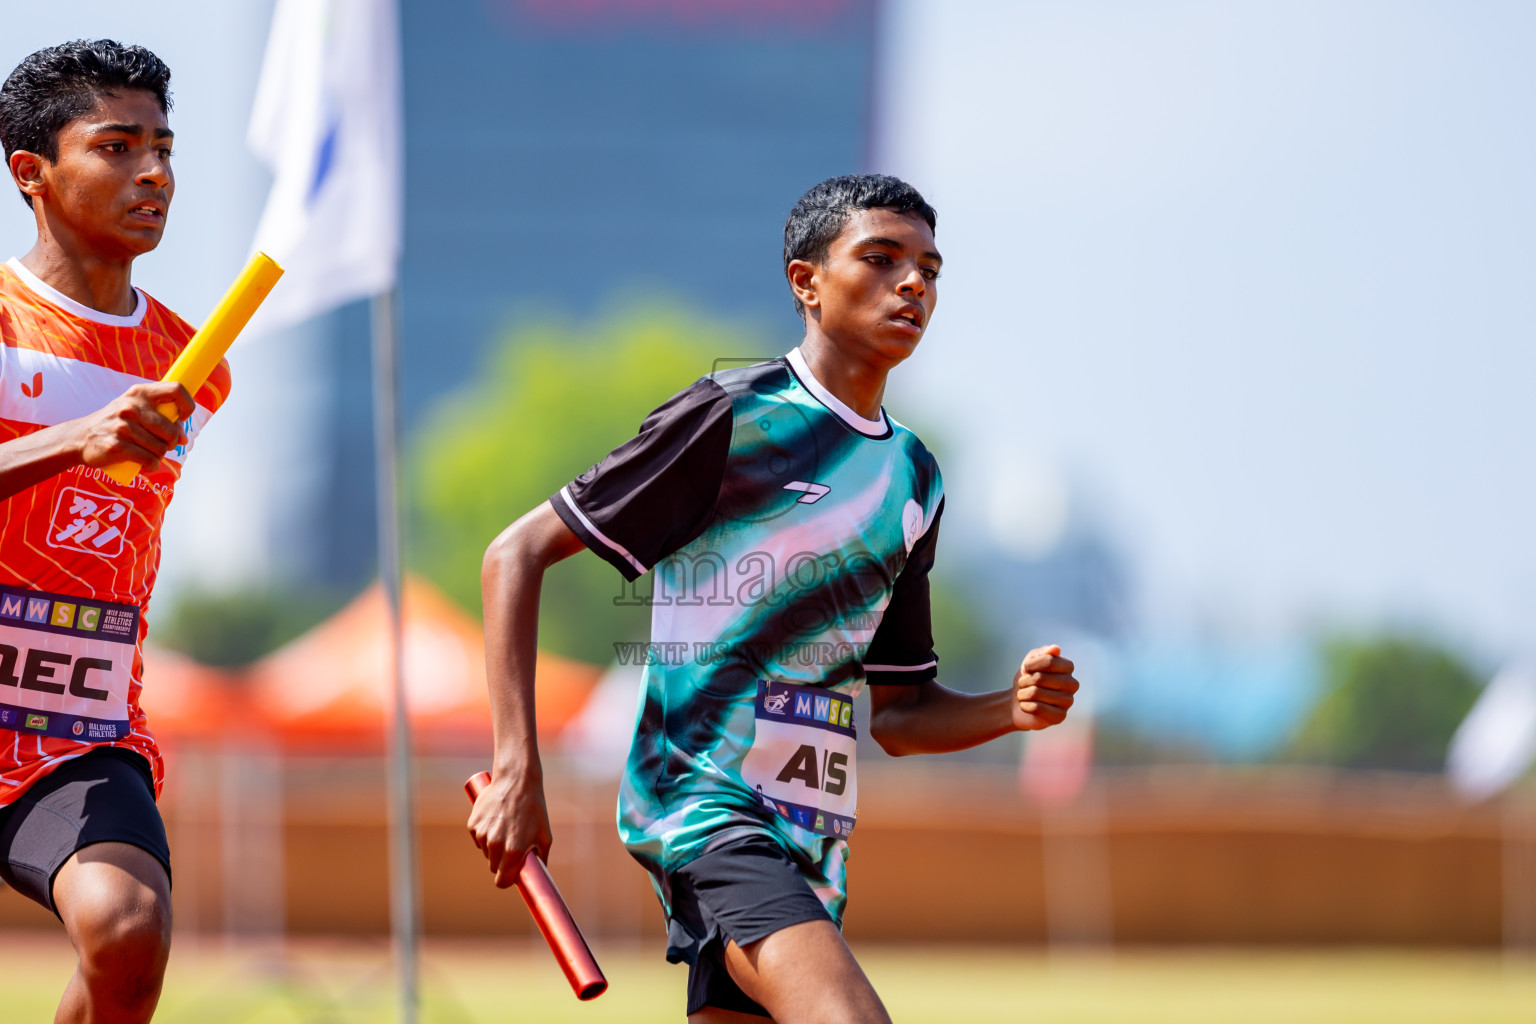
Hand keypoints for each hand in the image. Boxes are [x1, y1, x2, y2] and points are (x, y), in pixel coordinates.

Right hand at [74, 382, 192, 473]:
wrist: (79, 437)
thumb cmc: (116, 424)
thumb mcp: (134, 410)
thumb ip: (160, 417)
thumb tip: (182, 438)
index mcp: (139, 393)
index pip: (176, 389)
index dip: (187, 405)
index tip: (183, 417)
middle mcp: (131, 407)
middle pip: (171, 431)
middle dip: (171, 442)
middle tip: (162, 445)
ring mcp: (123, 426)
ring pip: (161, 449)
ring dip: (159, 456)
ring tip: (148, 453)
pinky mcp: (117, 446)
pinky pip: (149, 460)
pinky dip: (152, 466)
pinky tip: (146, 464)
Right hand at [467, 770, 553, 888]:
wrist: (517, 780)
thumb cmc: (534, 808)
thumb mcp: (545, 835)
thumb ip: (542, 858)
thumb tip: (538, 875)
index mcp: (513, 851)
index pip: (501, 881)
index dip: (506, 880)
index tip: (510, 876)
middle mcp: (495, 845)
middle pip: (493, 867)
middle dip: (501, 862)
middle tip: (512, 846)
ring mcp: (482, 834)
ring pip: (485, 852)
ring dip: (493, 847)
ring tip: (506, 828)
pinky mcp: (473, 824)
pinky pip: (478, 838)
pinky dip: (485, 834)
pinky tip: (496, 820)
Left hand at [1012, 644, 1078, 730]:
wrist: (1018, 702)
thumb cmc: (1027, 679)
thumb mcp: (1030, 661)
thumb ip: (1042, 653)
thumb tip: (1056, 649)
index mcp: (1068, 668)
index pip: (1049, 661)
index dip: (1032, 664)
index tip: (1025, 668)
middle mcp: (1072, 684)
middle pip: (1041, 677)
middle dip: (1025, 680)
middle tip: (1022, 684)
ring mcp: (1068, 701)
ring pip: (1037, 693)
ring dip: (1023, 693)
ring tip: (1023, 695)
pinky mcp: (1060, 717)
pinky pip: (1037, 708)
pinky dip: (1025, 705)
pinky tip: (1025, 706)